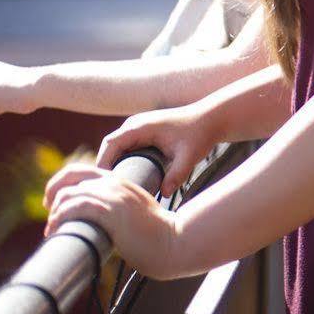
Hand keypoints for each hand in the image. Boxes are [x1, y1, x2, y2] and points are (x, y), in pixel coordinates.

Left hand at [43, 164, 185, 278]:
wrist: (172, 242)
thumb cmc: (153, 233)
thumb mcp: (132, 211)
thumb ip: (114, 207)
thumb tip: (92, 218)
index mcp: (119, 180)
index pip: (79, 171)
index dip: (60, 184)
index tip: (53, 204)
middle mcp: (114, 182)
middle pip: (69, 175)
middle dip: (51, 192)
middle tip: (49, 213)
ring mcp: (113, 195)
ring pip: (68, 194)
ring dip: (55, 213)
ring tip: (53, 229)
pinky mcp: (111, 210)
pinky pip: (76, 207)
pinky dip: (60, 218)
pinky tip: (57, 229)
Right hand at [98, 103, 217, 195]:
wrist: (211, 120)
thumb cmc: (200, 134)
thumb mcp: (189, 156)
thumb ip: (177, 174)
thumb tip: (165, 194)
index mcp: (141, 126)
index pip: (110, 144)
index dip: (103, 163)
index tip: (102, 183)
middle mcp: (135, 125)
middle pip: (110, 147)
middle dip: (105, 167)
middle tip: (106, 189)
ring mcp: (138, 128)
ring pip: (117, 148)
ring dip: (113, 164)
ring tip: (113, 186)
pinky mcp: (144, 134)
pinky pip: (126, 148)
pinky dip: (122, 161)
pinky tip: (125, 178)